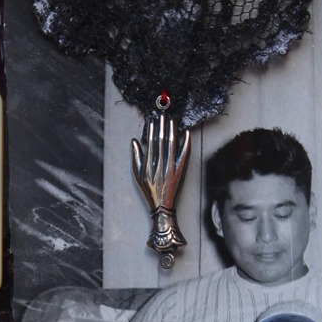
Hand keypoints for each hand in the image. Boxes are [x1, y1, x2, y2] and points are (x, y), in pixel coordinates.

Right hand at [131, 109, 190, 256]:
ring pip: (173, 144)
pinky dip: (186, 143)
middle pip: (162, 141)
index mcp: (149, 164)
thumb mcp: (137, 176)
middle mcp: (160, 164)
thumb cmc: (149, 191)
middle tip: (164, 114)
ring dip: (173, 131)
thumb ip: (136, 158)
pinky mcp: (181, 171)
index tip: (154, 119)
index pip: (151, 142)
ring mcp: (172, 167)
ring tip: (173, 120)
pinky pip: (185, 154)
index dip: (153, 130)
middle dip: (163, 126)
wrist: (162, 207)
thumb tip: (134, 141)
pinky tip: (187, 133)